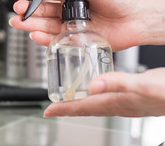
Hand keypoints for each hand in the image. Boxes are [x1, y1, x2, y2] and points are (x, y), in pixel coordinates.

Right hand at [9, 0, 149, 50]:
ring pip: (45, 24)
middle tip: (18, 9)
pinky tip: (34, 34)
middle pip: (43, 10)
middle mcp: (68, 10)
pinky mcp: (74, 39)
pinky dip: (43, 38)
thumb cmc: (121, 1)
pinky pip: (55, 39)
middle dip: (28, 9)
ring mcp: (70, 25)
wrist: (136, 21)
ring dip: (30, 23)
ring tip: (18, 22)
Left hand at [43, 68, 164, 116]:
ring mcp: (127, 103)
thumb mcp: (144, 84)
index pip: (84, 108)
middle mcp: (120, 106)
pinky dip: (96, 96)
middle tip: (53, 107)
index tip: (48, 110)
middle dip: (68, 109)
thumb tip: (93, 85)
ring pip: (97, 105)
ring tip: (69, 101)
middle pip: (87, 109)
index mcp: (117, 102)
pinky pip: (107, 99)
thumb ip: (118, 83)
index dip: (64, 109)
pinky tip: (97, 91)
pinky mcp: (134, 98)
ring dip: (80, 104)